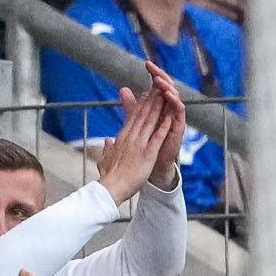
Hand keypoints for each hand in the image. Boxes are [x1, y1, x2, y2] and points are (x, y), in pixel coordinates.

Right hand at [97, 70, 188, 200]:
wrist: (111, 188)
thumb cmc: (109, 176)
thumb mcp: (106, 158)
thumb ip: (107, 148)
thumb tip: (106, 141)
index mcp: (121, 138)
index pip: (133, 118)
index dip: (141, 105)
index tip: (146, 95)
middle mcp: (130, 138)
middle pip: (142, 115)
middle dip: (151, 100)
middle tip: (157, 87)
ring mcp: (139, 145)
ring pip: (149, 122)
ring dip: (158, 108)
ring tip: (164, 96)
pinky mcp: (147, 154)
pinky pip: (157, 138)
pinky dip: (163, 127)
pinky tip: (169, 118)